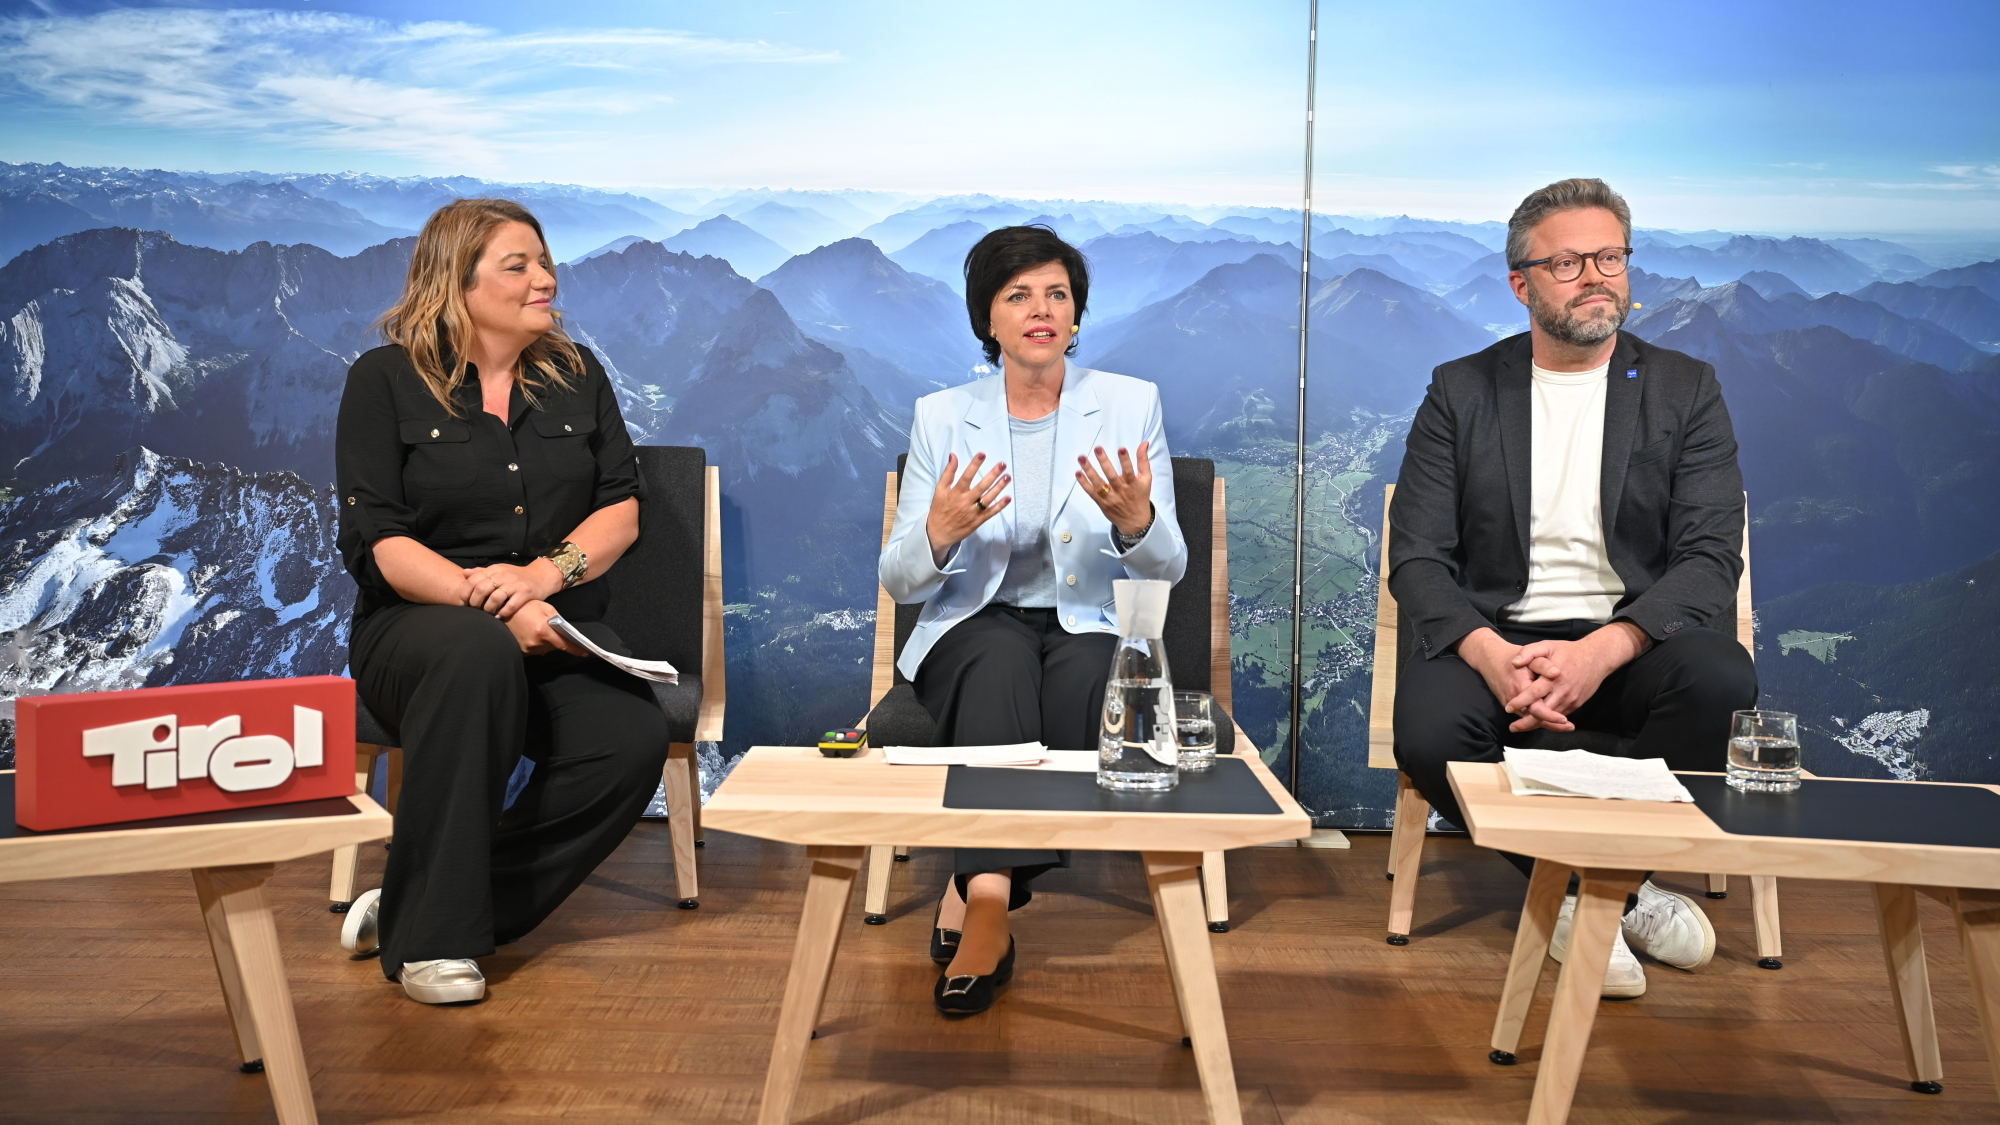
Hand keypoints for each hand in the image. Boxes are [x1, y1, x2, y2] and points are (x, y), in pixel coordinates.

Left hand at [462, 560, 563, 619]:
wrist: (541, 577)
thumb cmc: (517, 576)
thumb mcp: (499, 571)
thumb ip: (482, 572)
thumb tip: (464, 573)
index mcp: (495, 569)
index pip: (473, 579)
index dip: (465, 592)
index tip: (463, 603)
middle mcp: (504, 575)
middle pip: (482, 588)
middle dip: (475, 602)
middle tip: (475, 609)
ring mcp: (515, 584)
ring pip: (495, 597)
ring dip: (488, 608)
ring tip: (488, 613)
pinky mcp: (525, 593)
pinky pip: (511, 605)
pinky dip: (503, 613)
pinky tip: (500, 616)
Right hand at [505, 600, 588, 655]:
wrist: (501, 609)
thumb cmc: (524, 606)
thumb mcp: (545, 608)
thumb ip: (558, 620)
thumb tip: (566, 632)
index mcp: (544, 631)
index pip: (565, 645)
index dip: (577, 650)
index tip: (586, 653)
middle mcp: (536, 643)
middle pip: (555, 647)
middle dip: (559, 641)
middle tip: (556, 631)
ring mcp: (527, 649)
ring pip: (545, 649)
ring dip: (548, 642)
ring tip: (542, 630)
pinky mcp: (521, 651)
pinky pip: (535, 650)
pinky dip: (538, 644)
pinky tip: (534, 634)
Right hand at [926, 452, 1010, 565]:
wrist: (939, 533)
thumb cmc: (939, 509)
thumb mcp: (939, 490)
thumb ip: (948, 473)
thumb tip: (953, 456)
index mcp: (955, 493)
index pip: (966, 476)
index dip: (974, 465)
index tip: (982, 454)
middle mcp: (965, 502)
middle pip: (981, 487)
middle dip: (992, 475)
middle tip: (1002, 465)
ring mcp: (973, 512)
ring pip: (988, 498)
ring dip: (999, 488)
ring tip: (1007, 477)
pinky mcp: (978, 521)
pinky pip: (991, 512)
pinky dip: (1000, 506)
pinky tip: (1008, 498)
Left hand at [1076, 441, 1153, 537]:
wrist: (1135, 521)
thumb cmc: (1140, 497)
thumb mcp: (1146, 479)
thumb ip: (1143, 461)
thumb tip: (1144, 443)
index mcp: (1133, 484)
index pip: (1129, 471)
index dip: (1126, 460)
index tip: (1121, 448)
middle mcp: (1121, 491)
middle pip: (1111, 476)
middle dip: (1104, 462)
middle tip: (1098, 448)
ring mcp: (1110, 498)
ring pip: (1098, 483)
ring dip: (1089, 470)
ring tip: (1082, 458)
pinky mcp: (1102, 503)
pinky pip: (1091, 492)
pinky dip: (1084, 483)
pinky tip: (1078, 473)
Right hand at [1457, 627, 1566, 732]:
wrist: (1491, 660)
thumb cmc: (1512, 656)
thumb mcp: (1529, 653)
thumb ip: (1542, 664)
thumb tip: (1556, 672)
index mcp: (1521, 687)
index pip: (1536, 708)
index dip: (1550, 716)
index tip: (1564, 719)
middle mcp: (1515, 700)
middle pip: (1535, 719)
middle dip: (1553, 725)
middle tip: (1570, 727)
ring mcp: (1512, 705)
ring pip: (1531, 720)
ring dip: (1548, 724)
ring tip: (1567, 727)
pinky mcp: (1512, 706)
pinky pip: (1527, 716)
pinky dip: (1540, 720)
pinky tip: (1554, 721)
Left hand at [1509, 621, 1648, 723]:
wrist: (1597, 658)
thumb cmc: (1569, 651)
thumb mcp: (1547, 646)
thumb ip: (1529, 652)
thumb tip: (1514, 663)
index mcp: (1553, 678)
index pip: (1533, 694)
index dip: (1520, 702)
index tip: (1508, 707)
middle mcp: (1563, 692)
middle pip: (1542, 713)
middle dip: (1527, 722)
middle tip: (1512, 728)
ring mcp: (1571, 700)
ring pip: (1551, 718)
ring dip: (1537, 724)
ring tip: (1521, 727)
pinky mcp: (1576, 704)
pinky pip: (1560, 716)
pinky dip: (1549, 721)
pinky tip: (1538, 722)